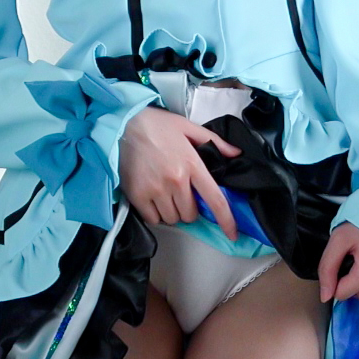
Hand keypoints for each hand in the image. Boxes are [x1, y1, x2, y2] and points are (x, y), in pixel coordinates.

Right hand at [118, 109, 241, 239]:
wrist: (122, 125)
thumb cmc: (156, 125)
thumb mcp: (188, 127)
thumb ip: (214, 141)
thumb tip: (236, 153)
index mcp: (192, 164)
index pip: (215, 199)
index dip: (226, 220)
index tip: (232, 233)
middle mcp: (176, 180)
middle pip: (190, 215)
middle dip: (189, 209)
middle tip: (181, 194)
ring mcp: (156, 190)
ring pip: (172, 219)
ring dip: (172, 211)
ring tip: (165, 194)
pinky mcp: (138, 196)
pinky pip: (153, 219)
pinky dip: (155, 214)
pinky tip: (153, 199)